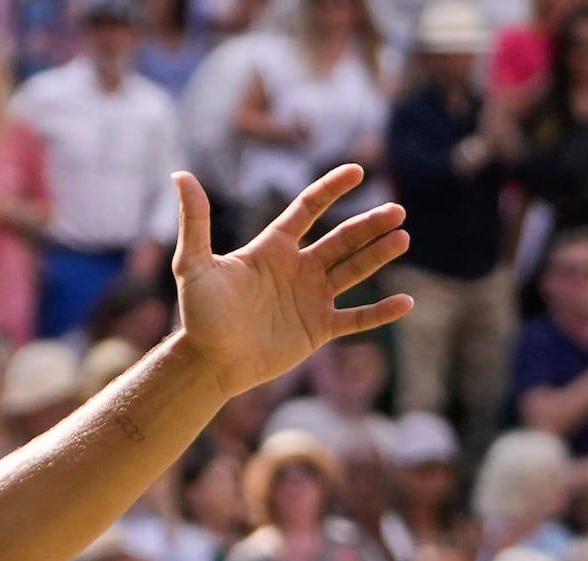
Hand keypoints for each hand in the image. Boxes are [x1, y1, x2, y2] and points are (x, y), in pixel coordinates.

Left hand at [166, 166, 408, 396]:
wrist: (210, 362)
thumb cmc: (199, 314)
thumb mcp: (193, 264)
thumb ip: (195, 221)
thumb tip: (181, 174)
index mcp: (273, 247)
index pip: (309, 208)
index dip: (332, 189)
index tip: (357, 171)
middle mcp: (298, 268)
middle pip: (341, 239)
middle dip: (369, 225)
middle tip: (397, 211)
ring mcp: (311, 298)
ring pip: (353, 271)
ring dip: (378, 256)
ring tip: (403, 239)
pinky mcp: (318, 330)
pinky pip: (356, 318)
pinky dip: (380, 313)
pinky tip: (406, 303)